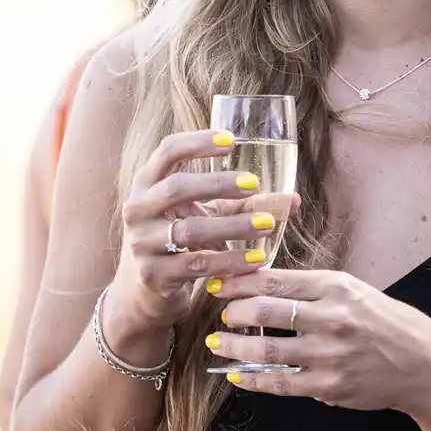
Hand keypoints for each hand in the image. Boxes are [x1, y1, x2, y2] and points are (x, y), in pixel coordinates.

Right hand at [111, 129, 287, 345]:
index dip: (198, 142)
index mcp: (147, 184)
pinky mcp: (153, 274)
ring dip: (233, 226)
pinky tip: (257, 259)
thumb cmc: (180, 240)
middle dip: (218, 184)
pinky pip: (197, 264)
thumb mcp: (201, 214)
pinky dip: (230, 261)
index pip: (167, 151)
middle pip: (177, 188)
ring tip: (267, 224)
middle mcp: (137, 209)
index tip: (232, 141)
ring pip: (190, 230)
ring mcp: (141, 243)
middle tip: (254, 184)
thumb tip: (294, 200)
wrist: (143, 289)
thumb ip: (242, 204)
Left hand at [210, 268, 430, 416]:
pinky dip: (254, 379)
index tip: (220, 284)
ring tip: (219, 343)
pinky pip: (281, 383)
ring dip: (235, 346)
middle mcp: (333, 319)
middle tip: (221, 315)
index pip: (275, 280)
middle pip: (265, 310)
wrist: (423, 364)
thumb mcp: (353, 291)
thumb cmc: (384, 322)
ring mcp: (331, 355)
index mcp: (336, 288)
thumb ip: (311, 289)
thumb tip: (260, 285)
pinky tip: (238, 375)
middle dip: (234, 312)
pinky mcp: (330, 386)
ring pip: (267, 349)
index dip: (240, 283)